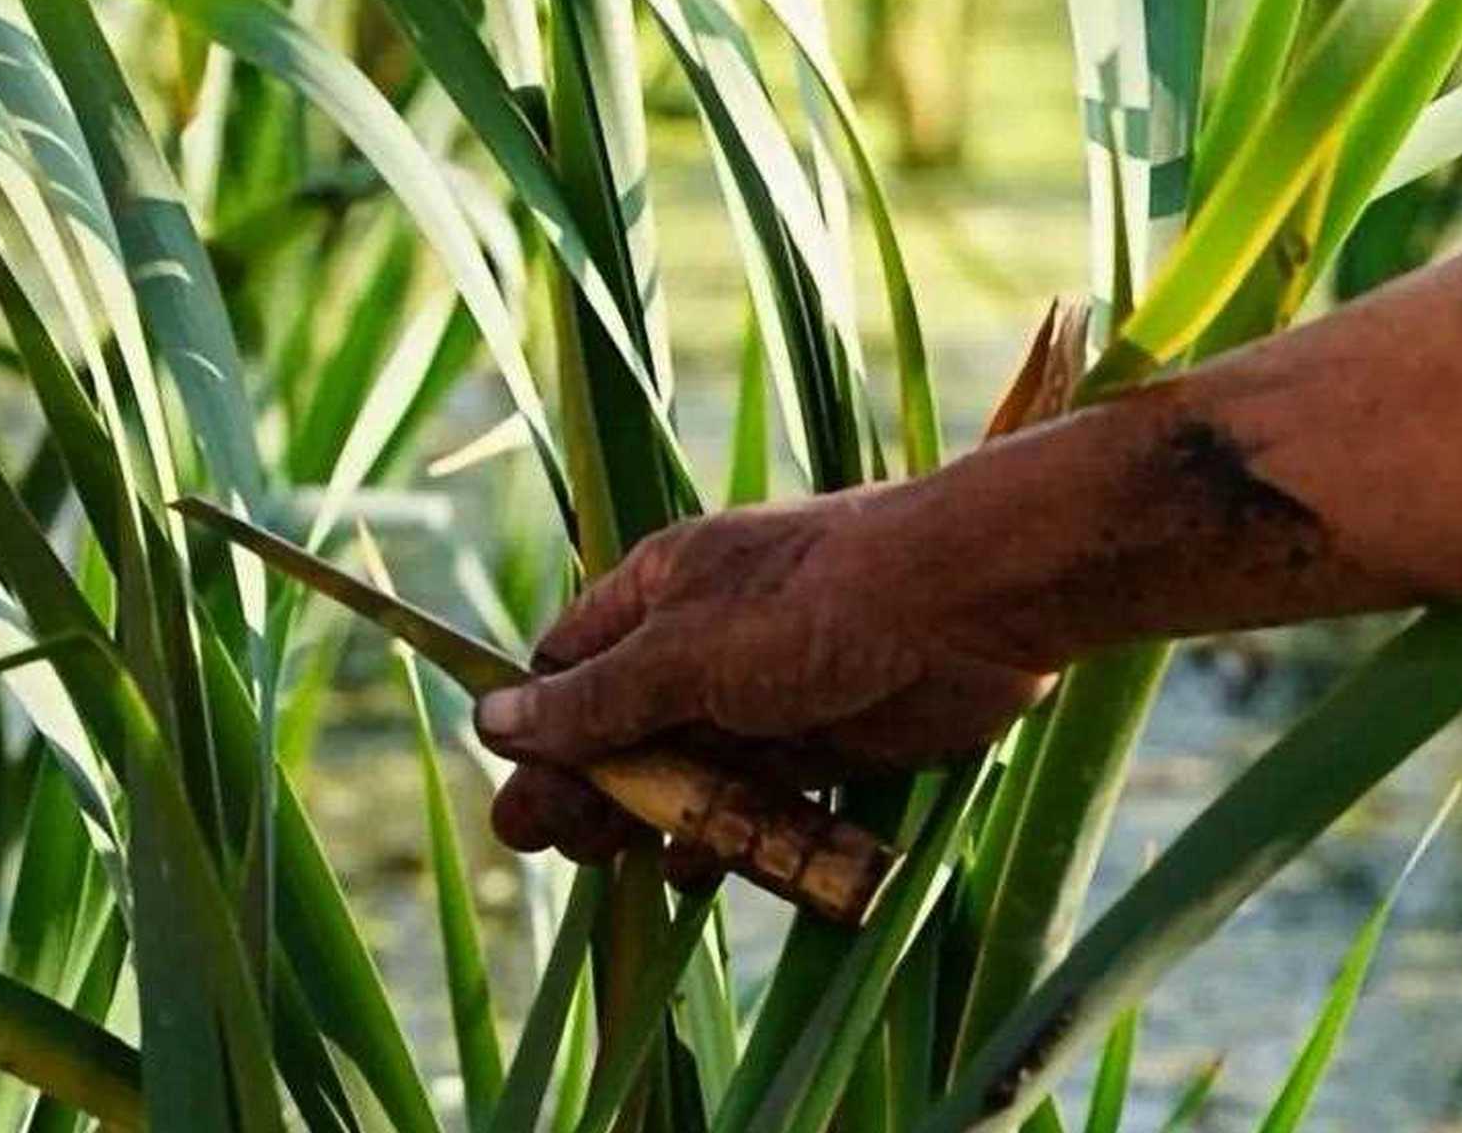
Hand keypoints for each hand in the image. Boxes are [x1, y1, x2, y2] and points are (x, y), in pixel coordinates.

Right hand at [473, 487, 1057, 868]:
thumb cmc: (816, 605)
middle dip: (587, 787)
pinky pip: (755, 798)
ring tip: (613, 866)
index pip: (570, 663)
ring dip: (651, 818)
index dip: (539, 730)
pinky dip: (722, 834)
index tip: (519, 795)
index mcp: (661, 590)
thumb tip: (492, 720)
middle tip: (553, 845)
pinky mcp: (826, 742)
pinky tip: (690, 870)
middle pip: (623, 726)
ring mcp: (767, 694)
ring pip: (688, 769)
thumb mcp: (687, 653)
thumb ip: (597, 699)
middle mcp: (706, 640)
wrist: (969, 607)